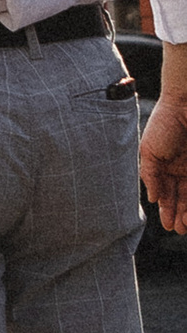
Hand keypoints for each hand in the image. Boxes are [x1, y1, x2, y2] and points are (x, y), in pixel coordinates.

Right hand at [143, 92, 186, 235]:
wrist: (186, 103)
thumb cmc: (165, 124)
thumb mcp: (149, 151)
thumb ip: (150, 176)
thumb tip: (153, 199)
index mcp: (166, 167)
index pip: (167, 194)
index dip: (167, 210)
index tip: (168, 225)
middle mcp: (183, 170)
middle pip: (182, 198)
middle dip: (180, 215)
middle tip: (179, 229)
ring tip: (186, 224)